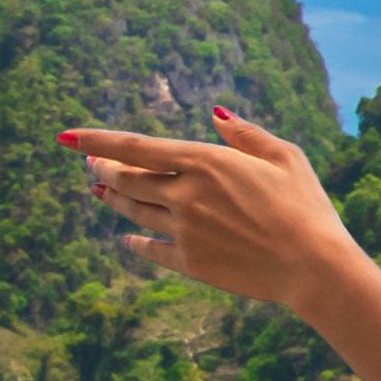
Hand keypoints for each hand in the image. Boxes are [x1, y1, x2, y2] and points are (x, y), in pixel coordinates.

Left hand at [59, 108, 372, 316]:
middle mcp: (185, 195)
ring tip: (100, 192)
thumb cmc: (307, 206)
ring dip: (112, 200)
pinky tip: (127, 239)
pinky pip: (150, 248)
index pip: (135, 147)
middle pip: (127, 179)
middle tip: (93, 165)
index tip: (66, 137)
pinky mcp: (190, 262)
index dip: (96, 141)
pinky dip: (135, 242)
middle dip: (104, 169)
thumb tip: (215, 114)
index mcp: (205, 162)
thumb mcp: (285, 157)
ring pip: (133, 211)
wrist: (314, 267)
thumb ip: (246, 134)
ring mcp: (183, 231)